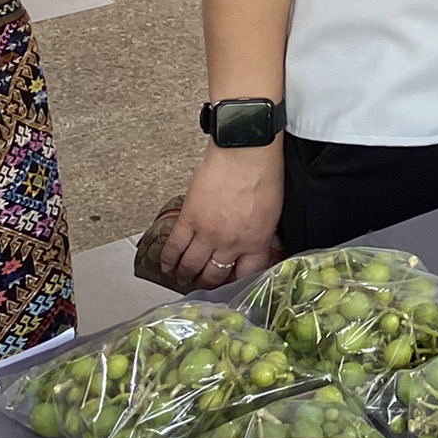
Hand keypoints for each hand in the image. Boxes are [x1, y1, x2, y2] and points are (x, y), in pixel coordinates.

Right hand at [160, 143, 282, 289]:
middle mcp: (231, 242)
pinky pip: (174, 246)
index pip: (246, 274)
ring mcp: (207, 233)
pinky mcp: (189, 219)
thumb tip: (249, 241)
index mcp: (255, 241)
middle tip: (202, 285)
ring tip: (182, 278)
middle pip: (215, 274)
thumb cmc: (264, 173)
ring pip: (191, 265)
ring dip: (185, 275)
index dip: (237, 283)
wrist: (245, 152)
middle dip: (208, 283)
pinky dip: (168, 259)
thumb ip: (259, 232)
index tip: (231, 285)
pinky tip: (165, 266)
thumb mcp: (272, 211)